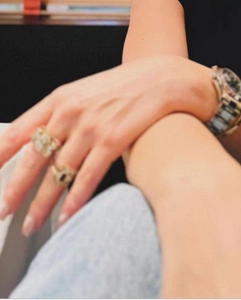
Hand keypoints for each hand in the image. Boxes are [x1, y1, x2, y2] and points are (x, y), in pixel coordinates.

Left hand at [0, 55, 216, 235]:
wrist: (164, 77)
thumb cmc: (128, 84)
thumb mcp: (88, 91)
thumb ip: (65, 114)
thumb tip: (45, 144)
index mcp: (61, 98)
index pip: (18, 131)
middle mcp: (71, 112)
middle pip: (33, 159)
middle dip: (14, 190)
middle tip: (4, 210)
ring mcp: (91, 127)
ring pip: (57, 174)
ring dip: (41, 204)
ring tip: (31, 223)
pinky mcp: (112, 140)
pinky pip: (87, 178)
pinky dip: (74, 202)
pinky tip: (66, 217)